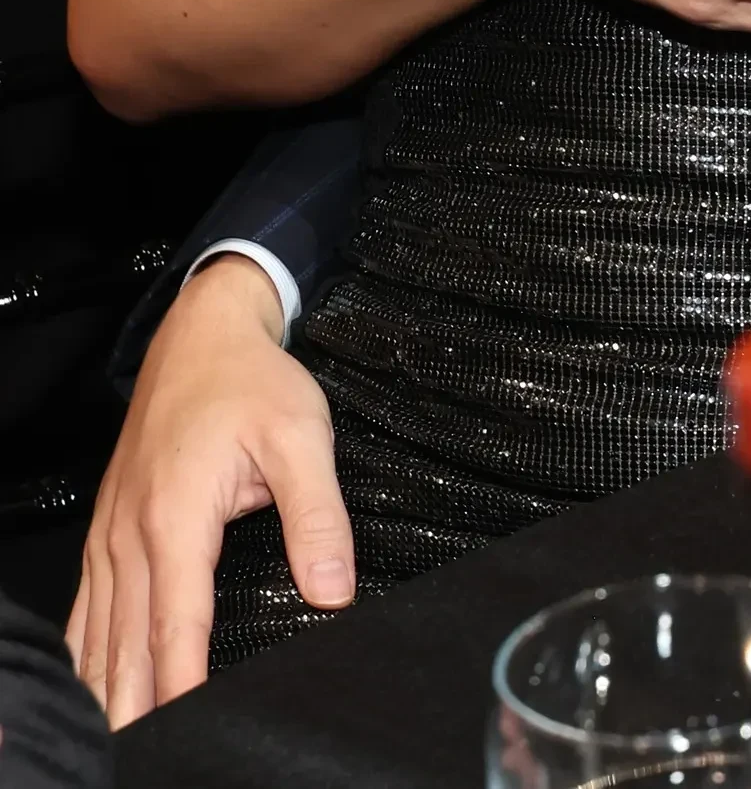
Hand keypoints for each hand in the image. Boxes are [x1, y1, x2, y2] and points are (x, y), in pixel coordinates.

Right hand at [68, 257, 348, 724]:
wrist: (202, 335)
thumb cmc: (251, 383)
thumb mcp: (302, 436)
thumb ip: (318, 514)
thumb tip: (334, 590)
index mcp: (176, 518)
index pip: (176, 626)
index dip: (181, 687)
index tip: (188, 733)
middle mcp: (130, 536)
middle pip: (125, 648)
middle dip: (135, 709)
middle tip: (153, 759)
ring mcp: (110, 537)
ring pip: (97, 638)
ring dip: (106, 694)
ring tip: (115, 746)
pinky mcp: (107, 534)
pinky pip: (86, 611)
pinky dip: (86, 658)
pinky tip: (93, 690)